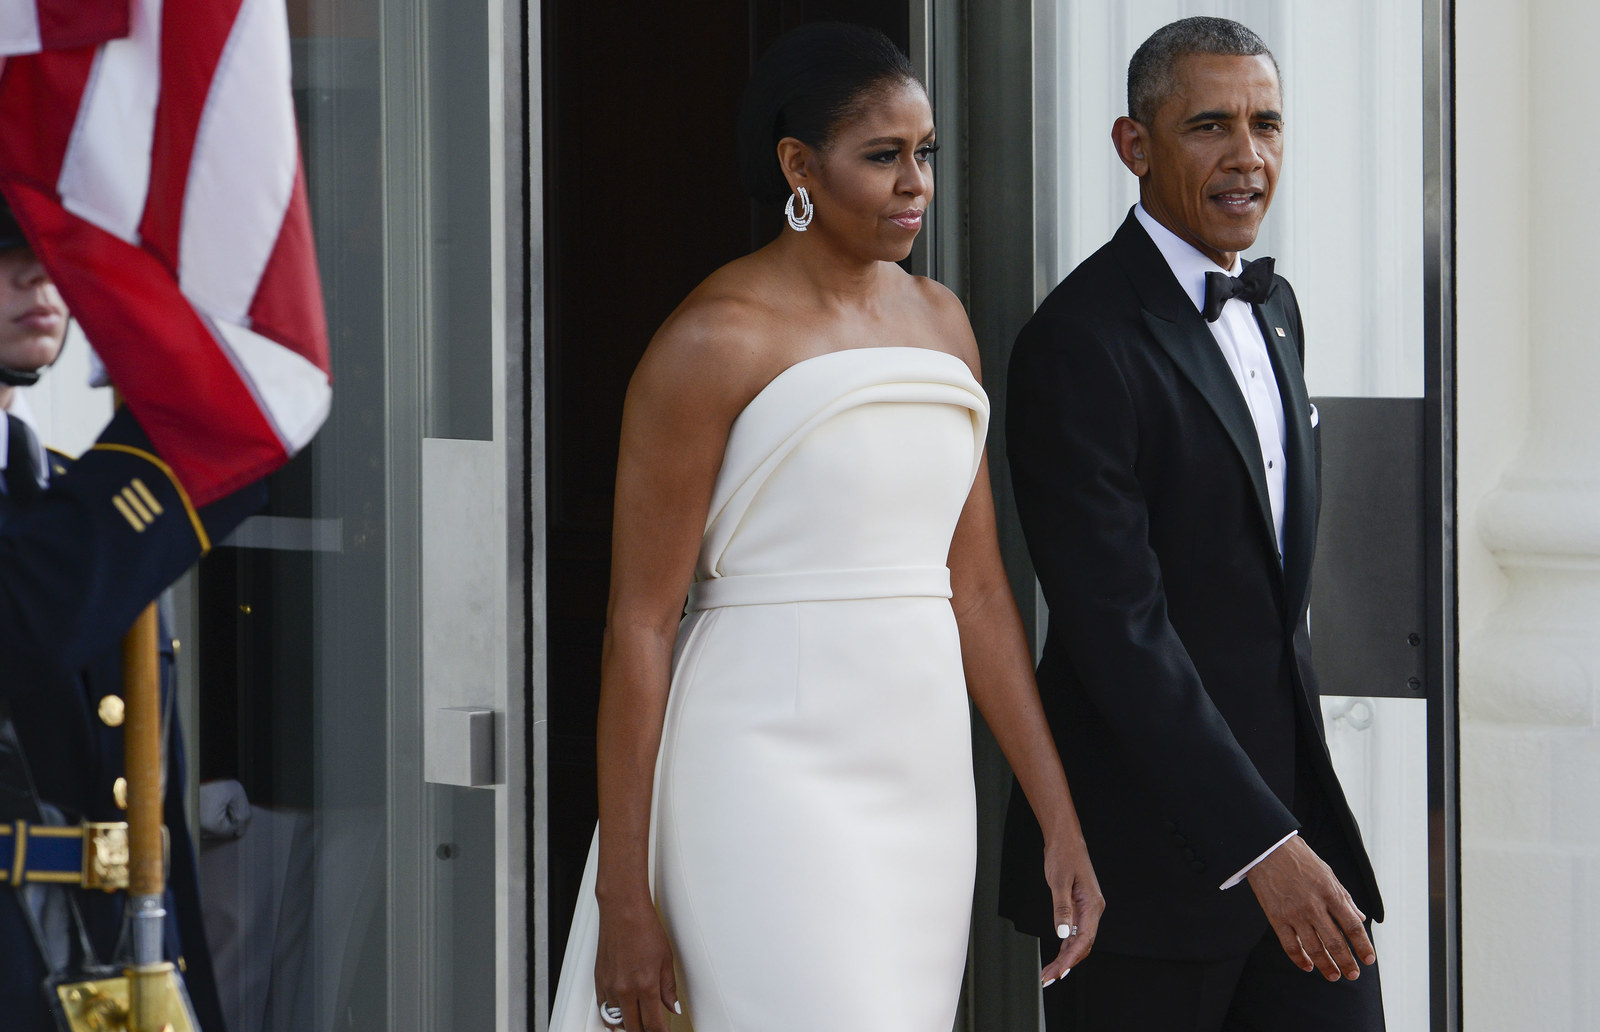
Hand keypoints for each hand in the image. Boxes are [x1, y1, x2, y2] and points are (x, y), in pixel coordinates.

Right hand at [595, 896, 681, 1030]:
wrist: (623, 910)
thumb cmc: (644, 929)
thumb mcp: (666, 959)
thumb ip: (668, 988)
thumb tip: (672, 1007)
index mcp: (645, 985)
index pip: (653, 1024)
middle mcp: (625, 989)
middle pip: (634, 1028)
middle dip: (645, 1031)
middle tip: (654, 1028)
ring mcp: (609, 986)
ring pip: (616, 1022)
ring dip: (628, 1026)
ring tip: (638, 1023)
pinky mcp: (599, 980)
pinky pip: (603, 1009)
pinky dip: (613, 1016)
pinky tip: (622, 1014)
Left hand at [1040, 828, 1103, 985]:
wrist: (1065, 839)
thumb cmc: (1064, 855)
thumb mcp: (1059, 881)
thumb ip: (1061, 908)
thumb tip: (1063, 933)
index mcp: (1092, 905)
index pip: (1084, 940)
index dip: (1071, 959)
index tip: (1059, 972)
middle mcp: (1093, 909)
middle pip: (1082, 945)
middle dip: (1066, 964)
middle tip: (1048, 978)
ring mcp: (1087, 909)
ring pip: (1078, 941)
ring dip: (1065, 958)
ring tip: (1049, 973)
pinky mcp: (1079, 907)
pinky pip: (1075, 932)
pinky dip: (1065, 946)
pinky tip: (1057, 957)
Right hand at [1246, 835, 1375, 980]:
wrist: (1267, 850)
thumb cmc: (1300, 859)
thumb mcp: (1328, 874)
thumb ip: (1344, 897)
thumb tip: (1359, 917)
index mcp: (1330, 893)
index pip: (1352, 926)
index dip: (1363, 946)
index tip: (1369, 960)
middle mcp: (1314, 905)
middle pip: (1335, 942)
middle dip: (1347, 963)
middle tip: (1353, 975)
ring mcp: (1294, 913)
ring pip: (1314, 948)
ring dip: (1326, 966)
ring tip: (1334, 976)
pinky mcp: (1276, 917)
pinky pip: (1290, 945)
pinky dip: (1300, 959)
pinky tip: (1308, 966)